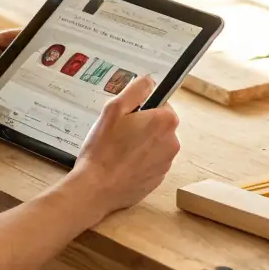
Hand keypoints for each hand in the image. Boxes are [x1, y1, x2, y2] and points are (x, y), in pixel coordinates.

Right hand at [69, 74, 179, 217]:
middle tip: (119, 133)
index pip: (160, 103)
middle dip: (142, 126)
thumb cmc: (103, 149)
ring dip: (141, 144)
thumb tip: (150, 81)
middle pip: (159, 124)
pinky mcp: (159, 179)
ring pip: (155, 144)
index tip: (127, 116)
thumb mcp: (113, 109)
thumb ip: (135, 90)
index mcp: (165, 121)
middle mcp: (172, 141)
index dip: (141, 108)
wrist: (96, 188)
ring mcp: (166, 163)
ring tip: (118, 150)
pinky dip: (139, 161)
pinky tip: (121, 164)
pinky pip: (151, 162)